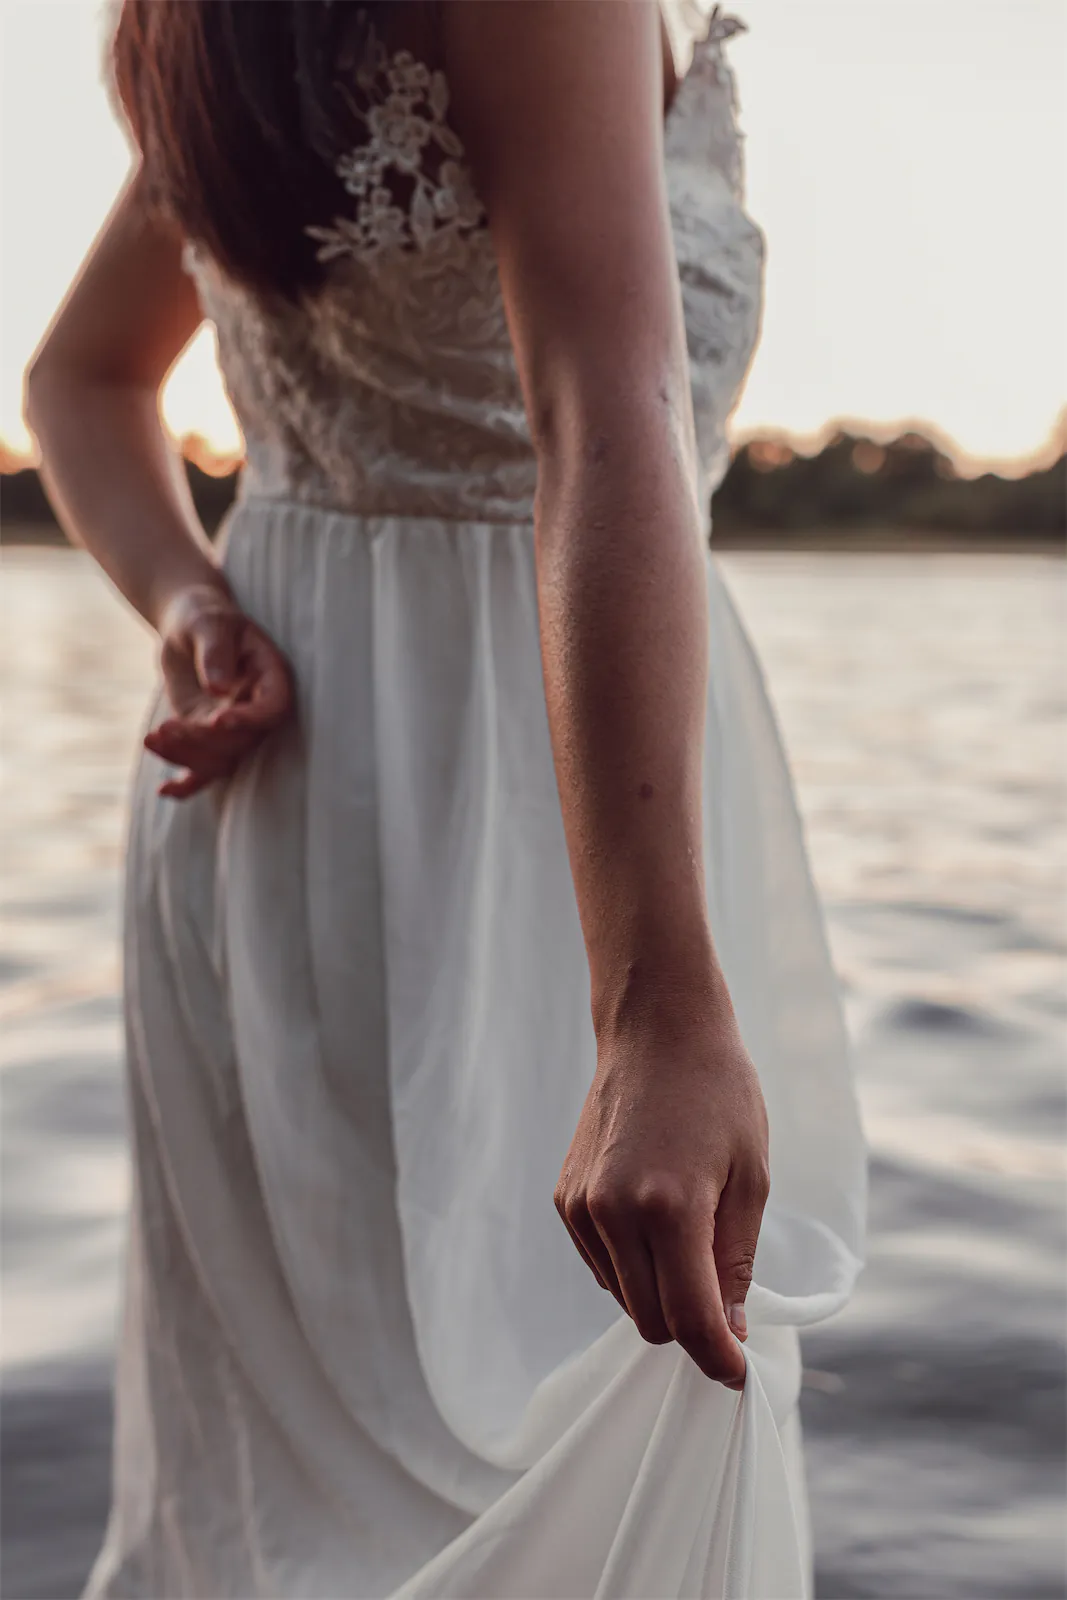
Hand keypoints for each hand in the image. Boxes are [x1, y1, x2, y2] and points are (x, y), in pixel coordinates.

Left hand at [144, 582, 292, 799]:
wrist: (186, 623)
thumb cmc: (203, 615)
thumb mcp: (208, 622)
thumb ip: (215, 651)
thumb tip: (220, 687)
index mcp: (271, 678)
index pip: (273, 710)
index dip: (249, 721)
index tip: (217, 720)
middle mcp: (257, 709)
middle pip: (242, 742)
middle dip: (204, 741)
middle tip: (167, 727)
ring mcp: (232, 727)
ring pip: (220, 760)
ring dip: (187, 757)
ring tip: (153, 739)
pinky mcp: (206, 737)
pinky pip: (204, 770)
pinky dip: (186, 785)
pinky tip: (165, 792)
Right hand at [554, 995, 769, 1387]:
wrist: (658, 1032)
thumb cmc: (719, 1095)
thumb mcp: (752, 1179)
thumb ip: (736, 1262)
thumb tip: (730, 1331)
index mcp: (669, 1207)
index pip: (691, 1319)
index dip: (719, 1358)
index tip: (739, 1374)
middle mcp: (613, 1212)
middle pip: (651, 1322)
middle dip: (692, 1328)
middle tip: (726, 1300)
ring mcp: (581, 1207)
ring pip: (623, 1299)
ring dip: (660, 1295)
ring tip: (692, 1237)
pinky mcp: (565, 1200)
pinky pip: (601, 1266)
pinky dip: (632, 1267)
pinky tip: (657, 1221)